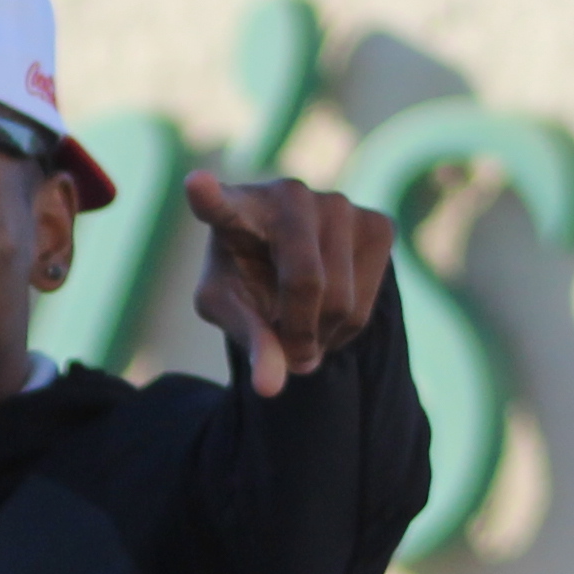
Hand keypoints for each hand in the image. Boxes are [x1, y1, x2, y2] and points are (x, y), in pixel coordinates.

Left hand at [181, 172, 395, 398]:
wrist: (298, 266)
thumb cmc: (249, 281)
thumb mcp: (231, 311)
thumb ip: (248, 340)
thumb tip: (271, 388)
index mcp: (237, 210)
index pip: (219, 203)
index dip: (208, 195)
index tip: (196, 185)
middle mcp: (288, 196)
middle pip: (306, 283)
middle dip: (298, 334)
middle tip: (290, 356)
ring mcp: (338, 203)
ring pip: (342, 299)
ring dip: (323, 336)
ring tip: (304, 327)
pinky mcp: (378, 222)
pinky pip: (369, 300)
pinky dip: (348, 327)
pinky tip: (330, 313)